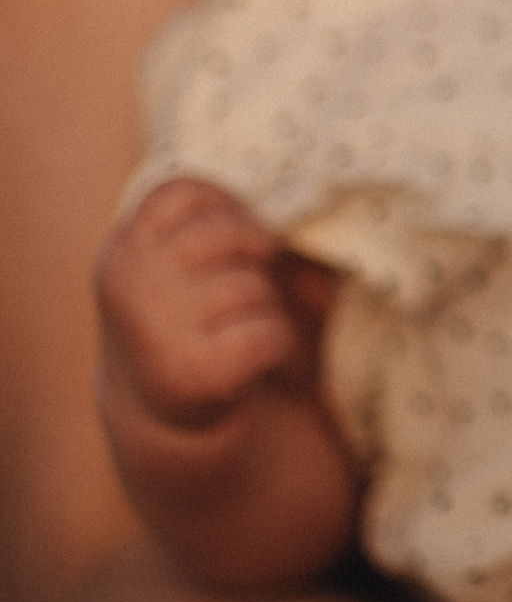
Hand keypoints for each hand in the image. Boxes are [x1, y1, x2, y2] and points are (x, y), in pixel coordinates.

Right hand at [95, 178, 317, 432]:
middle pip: (226, 233)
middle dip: (254, 253)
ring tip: (239, 328)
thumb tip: (297, 208)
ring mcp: (159, 330)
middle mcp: (132, 284)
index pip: (182, 191)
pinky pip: (270, 332)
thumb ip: (218, 226)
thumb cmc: (193, 316)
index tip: (236, 235)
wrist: (164, 409)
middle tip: (246, 284)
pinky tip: (254, 357)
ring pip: (251, 286)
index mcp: (125, 248)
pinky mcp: (195, 372)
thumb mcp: (184, 263)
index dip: (226, 207)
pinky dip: (278, 342)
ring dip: (265, 305)